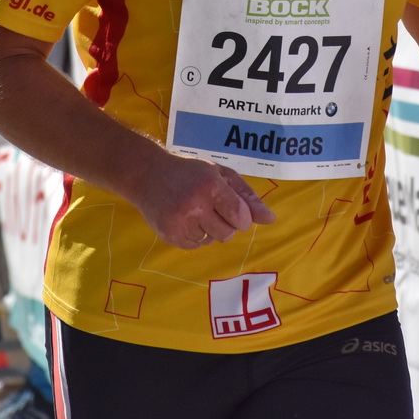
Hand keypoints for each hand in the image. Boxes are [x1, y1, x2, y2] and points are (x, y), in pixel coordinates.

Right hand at [131, 152, 275, 248]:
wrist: (147, 175)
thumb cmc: (190, 172)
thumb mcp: (221, 175)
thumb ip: (247, 197)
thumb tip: (271, 219)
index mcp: (210, 186)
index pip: (241, 218)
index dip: (241, 215)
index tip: (231, 206)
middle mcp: (194, 206)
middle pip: (228, 233)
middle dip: (226, 223)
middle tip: (211, 206)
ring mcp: (179, 223)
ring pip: (212, 240)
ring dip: (210, 229)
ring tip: (196, 211)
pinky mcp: (169, 236)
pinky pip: (196, 246)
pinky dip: (196, 235)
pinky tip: (185, 218)